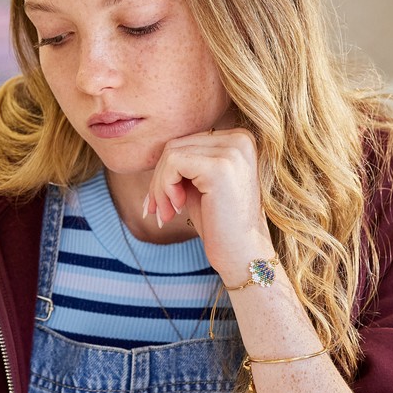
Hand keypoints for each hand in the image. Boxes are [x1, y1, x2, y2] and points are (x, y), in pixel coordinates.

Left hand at [141, 127, 276, 278]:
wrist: (242, 253)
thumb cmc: (219, 222)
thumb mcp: (199, 184)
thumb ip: (184, 163)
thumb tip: (150, 153)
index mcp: (239, 138)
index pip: (186, 141)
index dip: (166, 171)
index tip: (162, 201)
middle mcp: (240, 139)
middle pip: (176, 145)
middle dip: (159, 180)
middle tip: (159, 210)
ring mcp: (232, 151)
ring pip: (171, 154)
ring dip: (159, 187)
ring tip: (166, 213)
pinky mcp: (219, 167)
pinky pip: (173, 163)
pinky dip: (164, 187)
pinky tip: (176, 208)